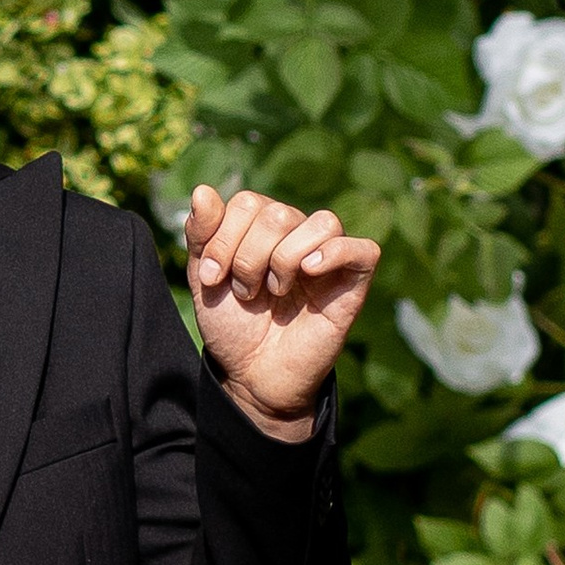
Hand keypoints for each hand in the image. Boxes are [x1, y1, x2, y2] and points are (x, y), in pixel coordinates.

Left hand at [185, 184, 379, 440]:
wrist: (253, 375)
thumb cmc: (233, 325)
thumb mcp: (205, 278)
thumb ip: (201, 233)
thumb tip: (202, 190)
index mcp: (262, 226)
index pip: (247, 201)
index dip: (223, 238)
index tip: (212, 278)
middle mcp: (297, 234)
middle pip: (278, 213)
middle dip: (249, 256)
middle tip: (244, 292)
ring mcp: (327, 257)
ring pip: (321, 222)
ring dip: (285, 258)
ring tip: (274, 291)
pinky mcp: (353, 284)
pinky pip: (362, 249)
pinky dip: (336, 253)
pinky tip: (308, 272)